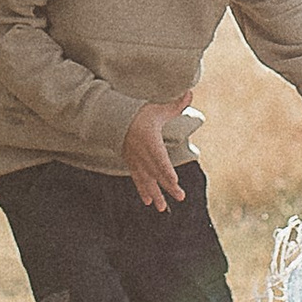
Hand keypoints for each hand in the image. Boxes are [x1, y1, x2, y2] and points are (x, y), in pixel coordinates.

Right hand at [122, 97, 193, 211]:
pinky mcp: (130, 162)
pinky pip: (137, 179)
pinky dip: (142, 190)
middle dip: (168, 186)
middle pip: (156, 173)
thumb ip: (174, 105)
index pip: (159, 158)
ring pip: (146, 180)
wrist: (112, 117)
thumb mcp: (156, 108)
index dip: (166, 171)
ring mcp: (135, 160)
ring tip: (162, 208)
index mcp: (149, 140)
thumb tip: (190, 93)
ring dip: (155, 194)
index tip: (174, 182)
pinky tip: (147, 201)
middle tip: (180, 196)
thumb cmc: (136, 111)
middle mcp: (141, 153)